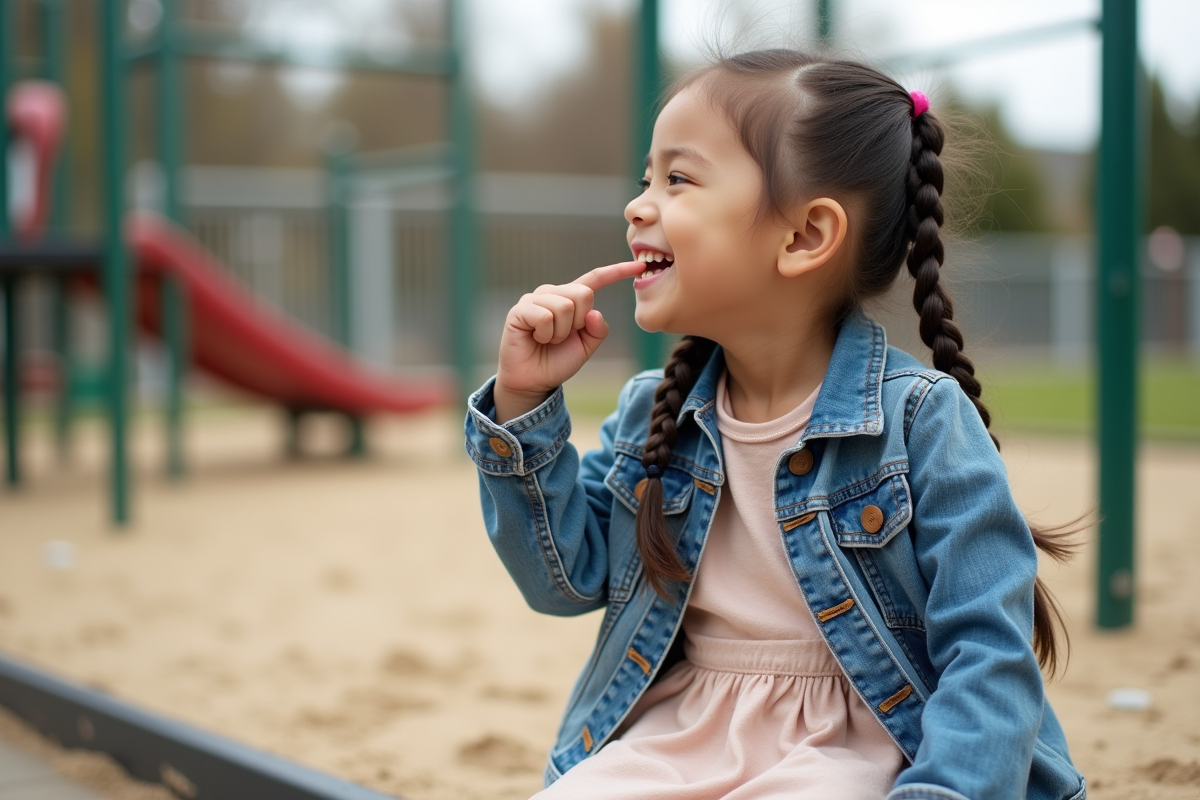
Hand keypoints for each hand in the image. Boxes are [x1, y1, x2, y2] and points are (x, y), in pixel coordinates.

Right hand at [494, 261, 643, 422]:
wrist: (534, 380)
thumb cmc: (558, 361)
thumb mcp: (587, 346)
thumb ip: (598, 329)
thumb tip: (594, 312)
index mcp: (571, 298)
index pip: (595, 279)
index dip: (617, 272)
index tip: (640, 267)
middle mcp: (553, 293)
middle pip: (583, 294)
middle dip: (579, 322)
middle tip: (562, 337)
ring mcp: (535, 299)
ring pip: (564, 306)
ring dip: (560, 332)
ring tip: (548, 339)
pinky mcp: (520, 310)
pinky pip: (544, 316)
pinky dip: (545, 334)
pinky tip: (536, 338)